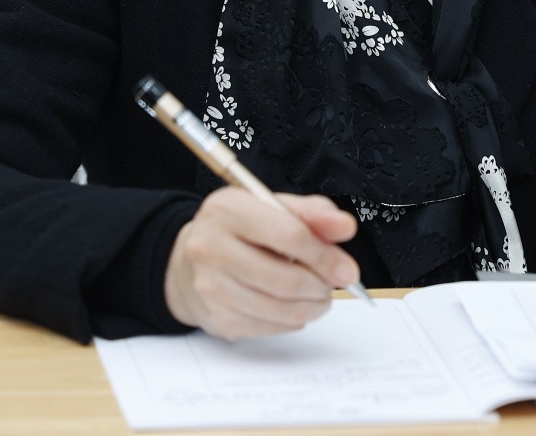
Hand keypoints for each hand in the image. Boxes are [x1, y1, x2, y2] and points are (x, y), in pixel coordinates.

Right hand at [163, 188, 360, 339]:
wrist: (190, 260)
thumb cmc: (238, 231)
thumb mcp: (272, 208)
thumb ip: (312, 214)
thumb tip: (344, 226)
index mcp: (228, 209)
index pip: (289, 235)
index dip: (325, 256)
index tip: (346, 269)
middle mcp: (211, 247)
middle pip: (286, 280)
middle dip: (320, 287)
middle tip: (331, 285)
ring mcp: (210, 286)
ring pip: (280, 309)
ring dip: (311, 308)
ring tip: (316, 297)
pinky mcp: (216, 318)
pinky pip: (269, 328)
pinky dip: (290, 321)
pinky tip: (289, 307)